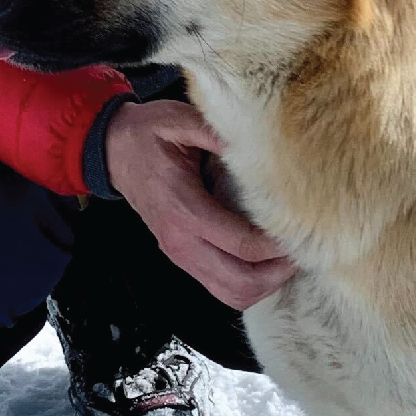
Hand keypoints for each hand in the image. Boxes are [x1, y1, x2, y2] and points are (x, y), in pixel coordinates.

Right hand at [104, 97, 294, 309]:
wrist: (114, 151)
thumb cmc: (148, 134)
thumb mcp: (179, 120)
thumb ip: (215, 133)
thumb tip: (256, 144)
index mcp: (183, 209)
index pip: (241, 245)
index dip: (276, 245)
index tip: (300, 228)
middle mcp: (181, 241)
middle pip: (241, 282)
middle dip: (277, 273)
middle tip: (301, 249)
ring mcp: (181, 255)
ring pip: (232, 295)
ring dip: (265, 284)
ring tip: (286, 258)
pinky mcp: (183, 259)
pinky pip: (222, 288)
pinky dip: (249, 284)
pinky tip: (265, 261)